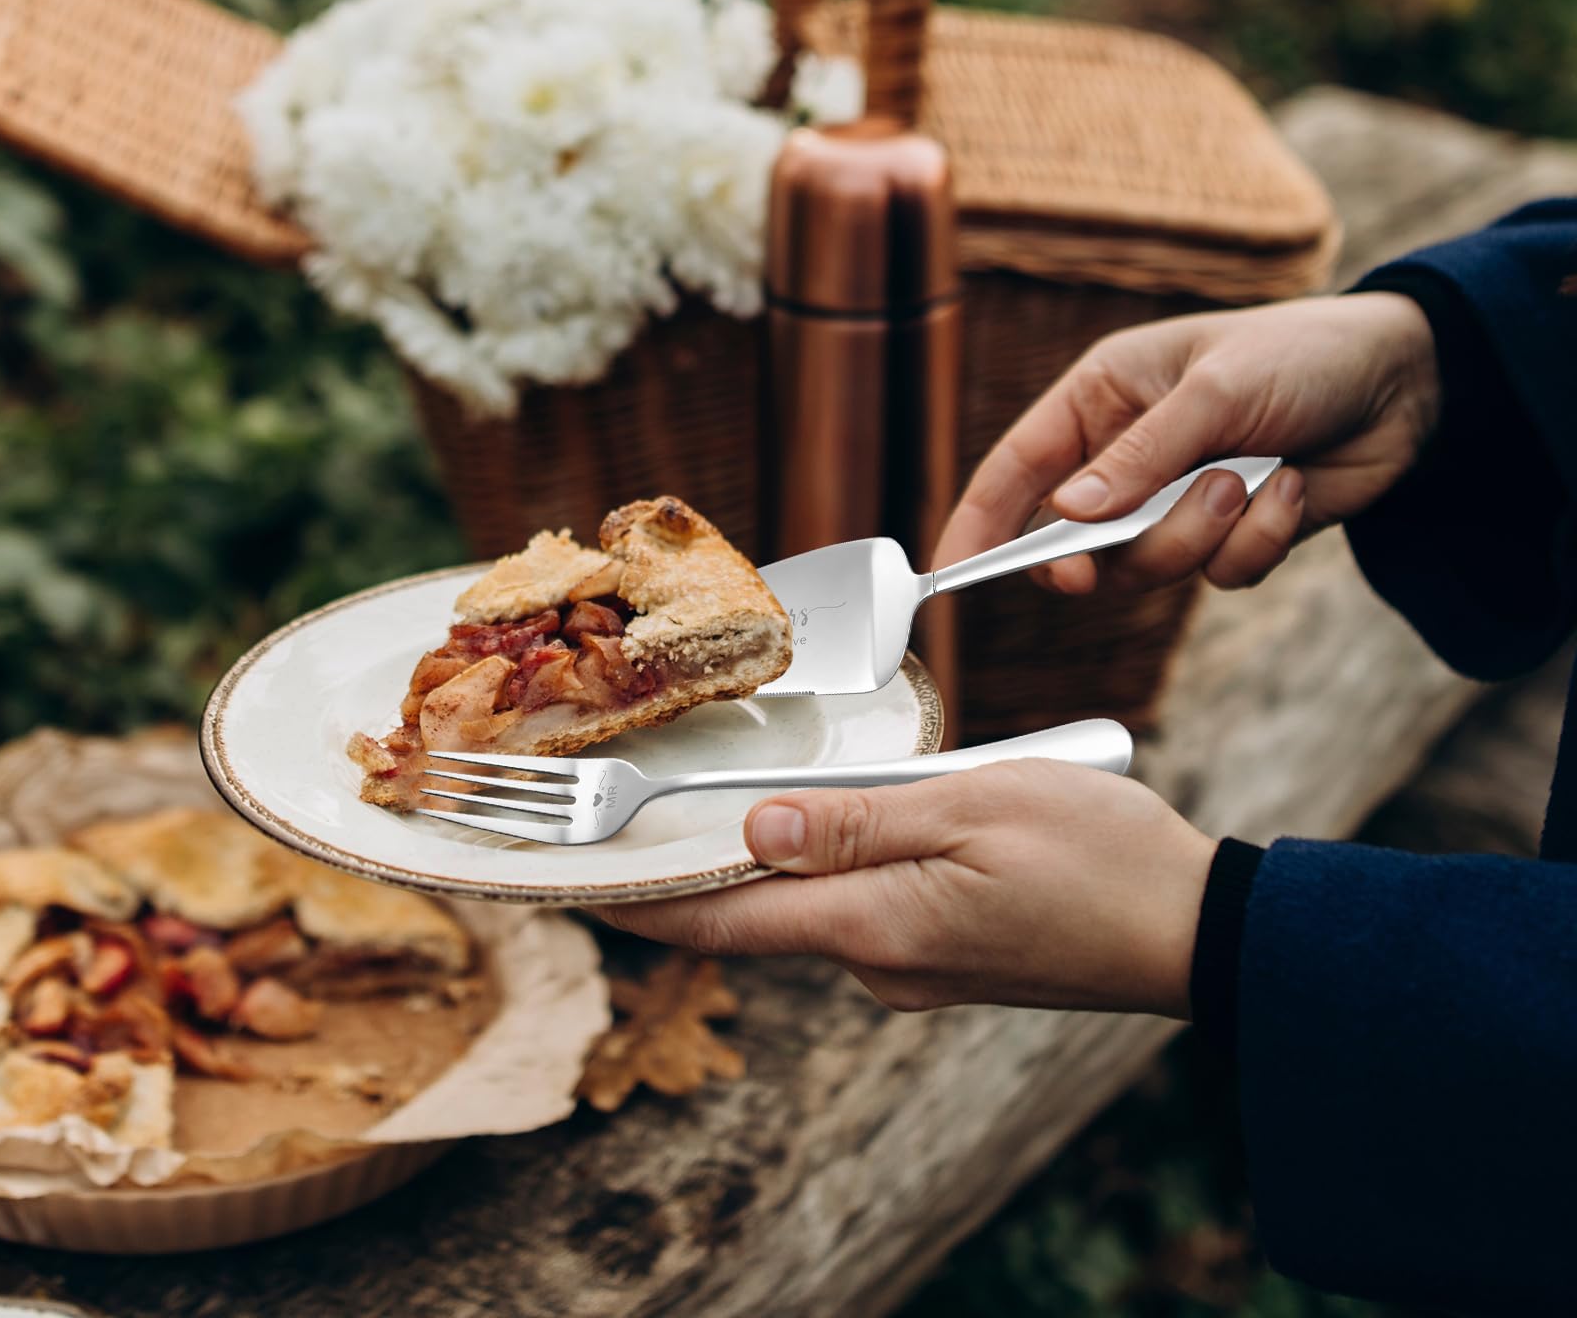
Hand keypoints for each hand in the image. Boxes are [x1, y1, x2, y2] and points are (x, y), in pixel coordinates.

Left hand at [590, 761, 1214, 1018]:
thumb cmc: (1094, 857)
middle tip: (640, 808)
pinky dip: (831, 868)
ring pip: (810, 906)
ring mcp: (912, 970)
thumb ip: (854, 824)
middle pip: (755, 915)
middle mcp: (879, 964)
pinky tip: (847, 817)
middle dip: (696, 868)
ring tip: (738, 793)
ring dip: (771, 858)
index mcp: (873, 927)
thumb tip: (753, 835)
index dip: (639, 905)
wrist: (1192, 929)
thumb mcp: (972, 810)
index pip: (721, 923)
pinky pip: (859, 910)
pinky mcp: (943, 959)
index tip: (571, 884)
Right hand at [935, 292, 1439, 594]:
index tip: (948, 572)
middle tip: (1101, 562)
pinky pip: (1219, 573)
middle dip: (1104, 550)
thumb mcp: (1215, 391)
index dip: (978, 522)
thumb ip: (1140, 458)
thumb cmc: (1301, 355)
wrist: (1411, 381)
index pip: (1017, 469)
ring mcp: (1178, 502)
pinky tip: (1294, 489)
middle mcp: (1129, 458)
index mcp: (1101, 401)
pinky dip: (1256, 541)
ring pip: (1148, 565)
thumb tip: (1068, 517)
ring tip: (1250, 477)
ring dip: (1201, 532)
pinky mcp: (1230, 535)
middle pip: (1076, 538)